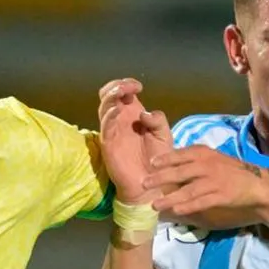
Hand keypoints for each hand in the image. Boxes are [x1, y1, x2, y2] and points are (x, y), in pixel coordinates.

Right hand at [97, 78, 172, 203]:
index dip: (126, 84)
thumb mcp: (164, 135)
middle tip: (128, 87)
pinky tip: (118, 111)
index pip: (121, 92)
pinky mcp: (108, 144)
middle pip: (108, 96)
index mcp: (132, 114)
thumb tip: (143, 113)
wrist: (150, 185)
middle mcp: (120, 120)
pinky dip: (109, 116)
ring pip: (104, 108)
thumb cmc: (157, 159)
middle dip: (116, 86)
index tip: (138, 87)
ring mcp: (112, 131)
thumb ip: (158, 120)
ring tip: (121, 92)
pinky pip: (105, 127)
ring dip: (111, 97)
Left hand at [144, 146, 268, 229]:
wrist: (258, 185)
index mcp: (205, 154)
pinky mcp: (222, 196)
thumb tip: (168, 163)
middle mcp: (209, 166)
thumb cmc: (231, 171)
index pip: (181, 154)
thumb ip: (193, 159)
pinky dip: (188, 207)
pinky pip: (202, 202)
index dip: (165, 159)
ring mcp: (215, 181)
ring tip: (155, 205)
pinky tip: (176, 211)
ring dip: (170, 198)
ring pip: (189, 190)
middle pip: (181, 172)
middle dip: (161, 178)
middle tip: (144, 184)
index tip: (150, 163)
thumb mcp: (213, 158)